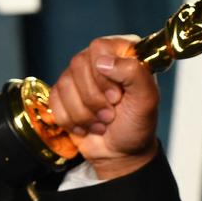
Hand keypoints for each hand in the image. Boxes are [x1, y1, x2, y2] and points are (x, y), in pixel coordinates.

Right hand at [49, 36, 159, 179]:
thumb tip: (104, 61)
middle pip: (78, 64)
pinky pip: (54, 100)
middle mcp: (100, 59)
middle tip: (111, 114)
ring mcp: (80, 76)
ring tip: (103, 121)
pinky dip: (71, 119)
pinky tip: (88, 125)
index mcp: (123, 53)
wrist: (121, 153)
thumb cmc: (137, 125)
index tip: (117, 97)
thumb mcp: (147, 100)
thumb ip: (135, 74)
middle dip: (94, 99)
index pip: (99, 47)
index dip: (104, 76)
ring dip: (84, 113)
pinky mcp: (63, 93)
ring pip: (65, 83)